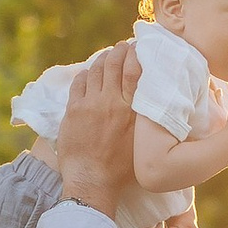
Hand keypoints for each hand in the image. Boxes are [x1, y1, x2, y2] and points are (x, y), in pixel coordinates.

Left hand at [52, 44, 139, 215]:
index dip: (135, 54)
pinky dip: (86, 74)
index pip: (133, 70)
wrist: (92, 181)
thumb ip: (146, 118)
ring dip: (102, 59)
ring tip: (108, 56)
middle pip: (113, 64)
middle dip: (119, 51)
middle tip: (123, 46)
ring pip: (95, 70)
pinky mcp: (73, 111)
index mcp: (131, 109)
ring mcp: (89, 104)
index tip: (138, 47)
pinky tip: (89, 72)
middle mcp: (110, 102)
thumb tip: (153, 102)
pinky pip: (79, 83)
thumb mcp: (143, 141)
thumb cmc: (122, 168)